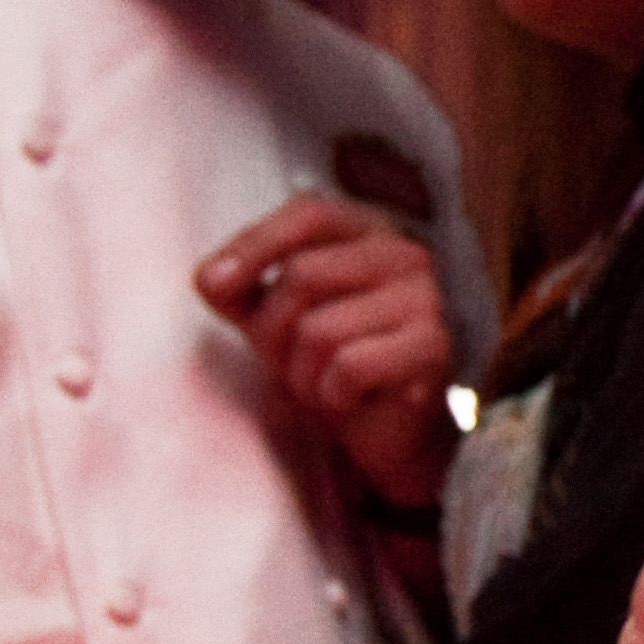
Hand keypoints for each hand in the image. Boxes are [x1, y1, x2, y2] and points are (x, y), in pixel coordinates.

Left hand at [195, 194, 456, 515]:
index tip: (210, 284)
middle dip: (274, 332)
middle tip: (285, 363)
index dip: (255, 244)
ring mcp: (426, 299)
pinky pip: (350, 367)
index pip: (310, 213)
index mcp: (368, 232)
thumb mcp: (274, 316)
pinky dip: (333, 394)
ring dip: (303, 374)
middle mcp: (405, 254)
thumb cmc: (330, 361)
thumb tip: (210, 279)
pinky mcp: (433, 349)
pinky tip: (350, 399)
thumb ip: (240, 289)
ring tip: (322, 383)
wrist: (386, 430)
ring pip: (321, 330)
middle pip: (303, 275)